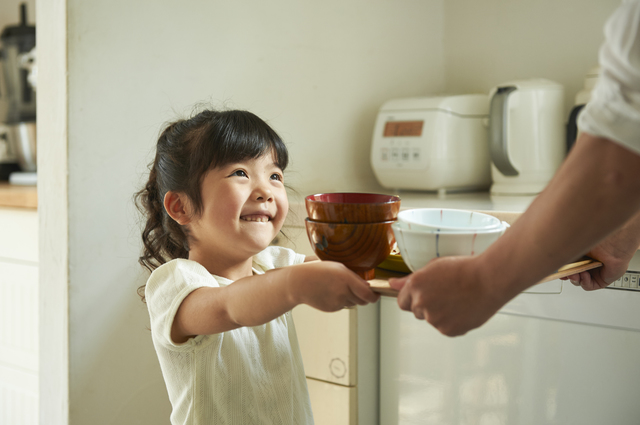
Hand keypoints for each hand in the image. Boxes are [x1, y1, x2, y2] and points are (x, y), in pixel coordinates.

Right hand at [289, 261, 379, 311]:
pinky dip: (341, 300)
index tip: (377, 294)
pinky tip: (331, 292)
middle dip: (364, 296)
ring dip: (351, 297)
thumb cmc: (317, 271)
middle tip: (360, 290)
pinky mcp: (332, 309)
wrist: (299, 283)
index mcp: (346, 279)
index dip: (375, 296)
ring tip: (339, 288)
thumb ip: (354, 277)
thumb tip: (367, 287)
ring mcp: (337, 302)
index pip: (368, 294)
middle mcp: (343, 292)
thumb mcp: (338, 267)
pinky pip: (343, 306)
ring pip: (353, 303)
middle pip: (362, 301)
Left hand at [389, 256, 507, 336]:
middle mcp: (421, 303)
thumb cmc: (465, 269)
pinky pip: (445, 328)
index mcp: (415, 285)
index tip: (424, 295)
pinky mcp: (448, 330)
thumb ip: (410, 279)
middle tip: (446, 294)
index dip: (413, 298)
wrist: (489, 280)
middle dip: (427, 305)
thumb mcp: (434, 267)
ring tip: (458, 299)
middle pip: (417, 311)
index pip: (402, 301)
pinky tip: (463, 308)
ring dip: (440, 314)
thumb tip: (392, 284)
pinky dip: (453, 322)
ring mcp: (434, 319)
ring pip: (432, 320)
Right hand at [561, 230, 635, 289]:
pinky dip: (585, 282)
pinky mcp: (602, 279)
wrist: (612, 243)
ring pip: (580, 281)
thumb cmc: (597, 239)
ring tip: (575, 273)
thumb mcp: (574, 247)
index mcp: (581, 254)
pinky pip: (589, 286)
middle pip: (573, 274)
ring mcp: (595, 271)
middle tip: (564, 273)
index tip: (555, 270)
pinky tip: (585, 274)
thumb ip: (563, 255)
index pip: (568, 266)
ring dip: (575, 279)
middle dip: (567, 275)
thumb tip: (552, 261)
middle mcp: (588, 262)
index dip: (562, 270)